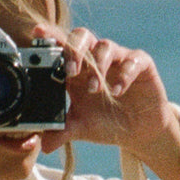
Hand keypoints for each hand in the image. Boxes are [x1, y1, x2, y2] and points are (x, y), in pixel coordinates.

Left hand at [35, 25, 179, 160]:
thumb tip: (43, 146)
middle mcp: (96, 59)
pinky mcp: (142, 66)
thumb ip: (62, 132)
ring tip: (95, 89)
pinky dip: (125, 73)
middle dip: (73, 50)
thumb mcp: (82, 128)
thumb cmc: (107, 122)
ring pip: (105, 45)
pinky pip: (133, 60)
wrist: (139, 132)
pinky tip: (117, 90)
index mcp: (77, 70)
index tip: (38, 33)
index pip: (62, 46)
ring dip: (97, 65)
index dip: (51, 36)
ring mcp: (119, 60)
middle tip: (70, 71)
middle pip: (82, 37)